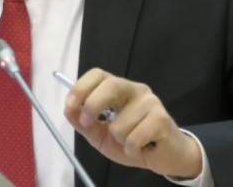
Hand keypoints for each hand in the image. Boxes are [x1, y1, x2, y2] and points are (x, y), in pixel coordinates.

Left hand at [63, 68, 201, 178]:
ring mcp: (150, 102)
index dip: (81, 87)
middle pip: (111, 85)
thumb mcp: (101, 135)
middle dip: (93, 105)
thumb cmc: (132, 141)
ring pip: (120, 122)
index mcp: (118, 88)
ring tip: (129, 141)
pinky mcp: (162, 119)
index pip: (98, 74)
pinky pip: (135, 137)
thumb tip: (68, 110)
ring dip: (119, 139)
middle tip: (88, 123)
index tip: (70, 105)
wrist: (164, 156)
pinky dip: (131, 149)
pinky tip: (140, 148)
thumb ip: (84, 123)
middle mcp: (135, 89)